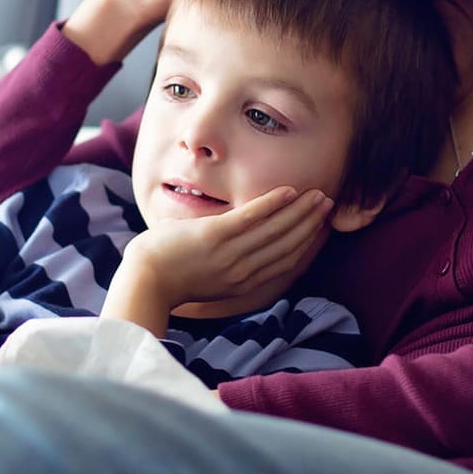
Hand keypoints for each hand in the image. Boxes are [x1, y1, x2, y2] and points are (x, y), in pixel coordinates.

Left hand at [102, 186, 334, 334]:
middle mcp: (243, 271)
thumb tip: (241, 245)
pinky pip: (251, 217)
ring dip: (300, 211)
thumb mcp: (210, 276)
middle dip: (310, 224)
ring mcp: (230, 254)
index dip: (306, 242)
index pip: (285, 261)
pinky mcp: (214, 236)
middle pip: (287, 244)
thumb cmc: (171, 277)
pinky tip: (289, 191)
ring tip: (318, 196)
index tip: (320, 226)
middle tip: (327, 205)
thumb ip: (230, 263)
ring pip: (276, 230)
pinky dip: (272, 204)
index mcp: (243, 283)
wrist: (145, 281)